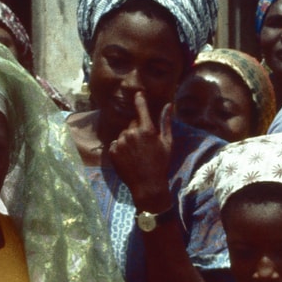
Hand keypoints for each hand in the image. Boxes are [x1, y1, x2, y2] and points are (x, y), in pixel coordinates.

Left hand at [108, 93, 172, 208]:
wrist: (148, 187)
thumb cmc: (161, 165)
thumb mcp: (167, 144)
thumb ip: (166, 122)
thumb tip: (168, 105)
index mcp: (146, 129)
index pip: (140, 107)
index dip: (140, 99)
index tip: (138, 94)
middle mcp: (131, 133)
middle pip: (132, 123)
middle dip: (137, 130)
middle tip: (145, 146)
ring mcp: (120, 142)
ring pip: (124, 134)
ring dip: (129, 140)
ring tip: (137, 155)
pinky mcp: (113, 152)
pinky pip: (116, 144)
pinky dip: (120, 149)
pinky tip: (129, 159)